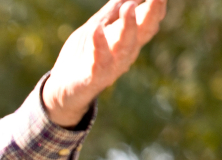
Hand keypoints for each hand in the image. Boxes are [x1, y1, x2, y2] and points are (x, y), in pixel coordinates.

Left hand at [42, 0, 166, 127]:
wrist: (64, 88)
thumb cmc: (83, 54)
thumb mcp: (98, 26)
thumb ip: (112, 10)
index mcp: (128, 40)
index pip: (148, 23)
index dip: (157, 9)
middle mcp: (125, 53)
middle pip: (144, 33)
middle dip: (152, 14)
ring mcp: (111, 66)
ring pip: (125, 47)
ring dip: (128, 26)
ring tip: (128, 7)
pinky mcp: (93, 76)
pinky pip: (99, 61)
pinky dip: (98, 45)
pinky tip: (96, 30)